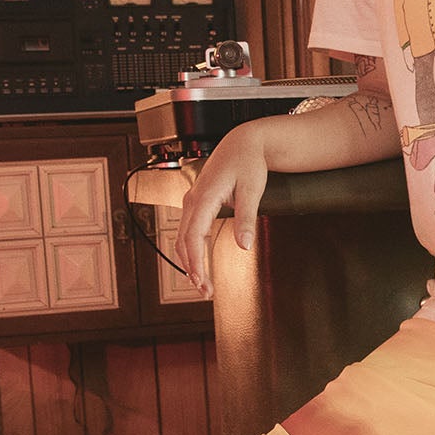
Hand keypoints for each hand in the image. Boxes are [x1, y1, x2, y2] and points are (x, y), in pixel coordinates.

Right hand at [172, 124, 267, 299]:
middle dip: (192, 269)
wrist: (243, 142)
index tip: (203, 283)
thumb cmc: (249, 162)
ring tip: (202, 283)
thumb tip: (245, 246)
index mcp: (204, 197)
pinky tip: (198, 263)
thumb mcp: (253, 190)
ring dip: (189, 261)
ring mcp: (192, 200)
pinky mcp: (196, 202)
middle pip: (183, 241)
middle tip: (205, 292)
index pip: (193, 237)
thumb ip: (247, 219)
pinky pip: (187, 230)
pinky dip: (190, 249)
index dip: (196, 263)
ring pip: (182, 237)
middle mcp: (192, 199)